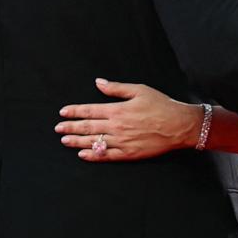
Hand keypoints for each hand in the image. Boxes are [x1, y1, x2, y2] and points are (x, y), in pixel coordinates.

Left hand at [55, 79, 202, 160]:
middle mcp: (117, 126)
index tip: (63, 112)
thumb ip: (117, 88)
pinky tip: (83, 154)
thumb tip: (99, 82)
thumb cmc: (162, 105)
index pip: (90, 110)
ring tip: (64, 140)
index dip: (75, 111)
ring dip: (77, 141)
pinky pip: (106, 156)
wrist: (179, 125)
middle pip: (88, 127)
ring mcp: (122, 141)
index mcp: (118, 109)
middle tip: (58, 128)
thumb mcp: (140, 90)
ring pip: (94, 141)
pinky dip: (93, 155)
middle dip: (71, 127)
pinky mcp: (128, 153)